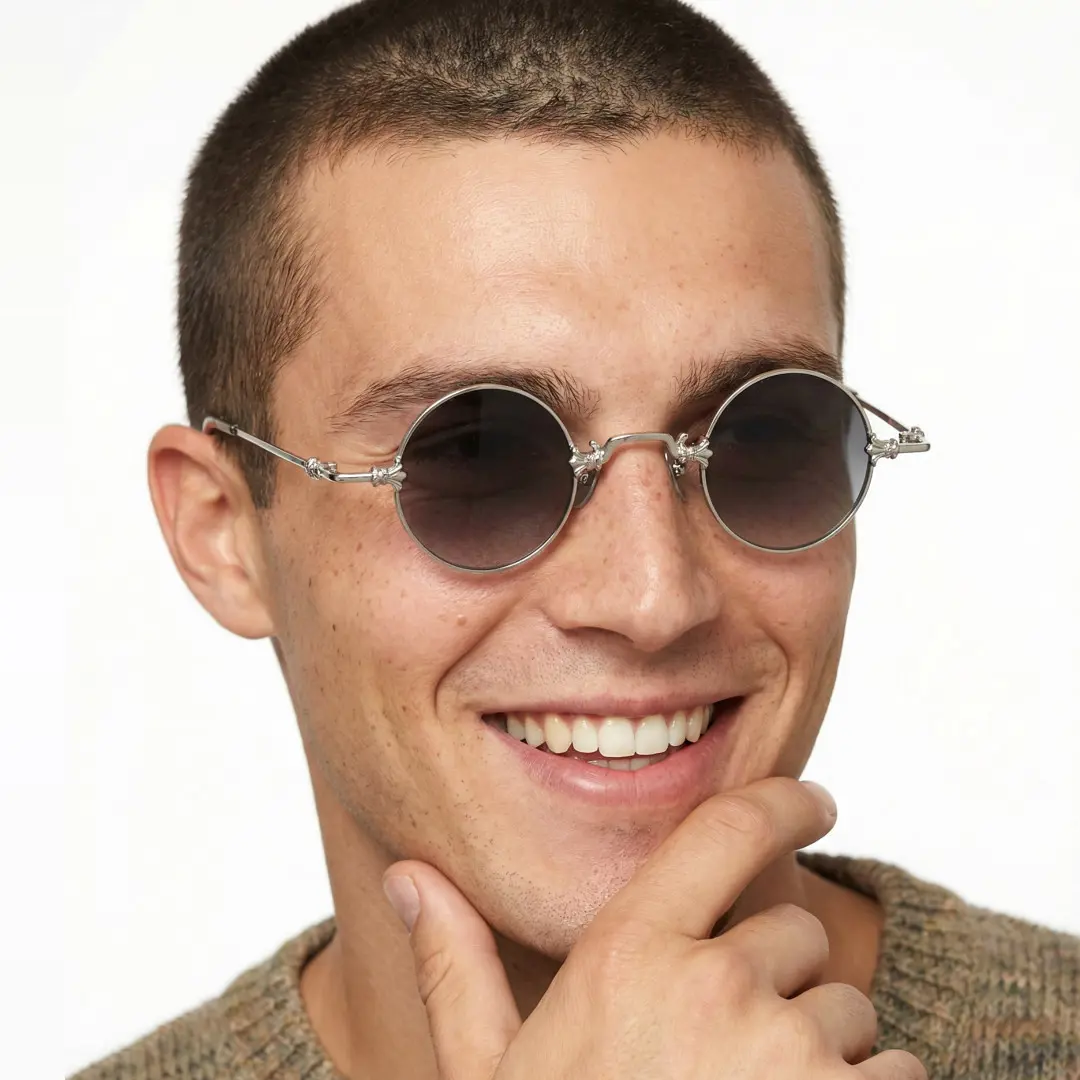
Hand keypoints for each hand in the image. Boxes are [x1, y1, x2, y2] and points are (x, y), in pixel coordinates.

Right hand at [383, 776, 926, 1079]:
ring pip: (850, 1012)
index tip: (815, 801)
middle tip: (726, 1055)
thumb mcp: (490, 1078)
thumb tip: (410, 875)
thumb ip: (459, 968)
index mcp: (627, 956)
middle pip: (796, 935)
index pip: (726, 832)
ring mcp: (790, 1056)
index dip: (782, 803)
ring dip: (825, 1051)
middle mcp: (715, 987)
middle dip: (780, 980)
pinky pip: (899, 1073)